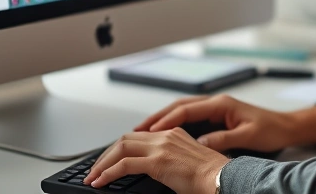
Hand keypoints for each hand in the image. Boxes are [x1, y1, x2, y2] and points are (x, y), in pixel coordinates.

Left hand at [84, 128, 226, 193]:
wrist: (222, 178)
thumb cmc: (211, 176)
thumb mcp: (187, 162)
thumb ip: (170, 161)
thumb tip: (156, 171)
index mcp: (173, 134)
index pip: (138, 136)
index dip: (120, 149)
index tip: (110, 161)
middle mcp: (165, 136)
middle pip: (125, 139)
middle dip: (106, 155)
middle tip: (95, 170)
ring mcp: (161, 147)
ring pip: (121, 149)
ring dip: (103, 164)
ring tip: (93, 177)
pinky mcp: (158, 162)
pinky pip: (124, 165)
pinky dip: (108, 173)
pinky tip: (101, 182)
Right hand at [135, 94, 315, 152]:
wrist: (287, 127)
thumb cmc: (271, 130)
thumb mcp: (247, 137)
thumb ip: (223, 139)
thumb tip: (200, 144)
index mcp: (221, 104)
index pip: (186, 110)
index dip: (165, 120)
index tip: (149, 130)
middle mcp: (216, 102)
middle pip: (179, 107)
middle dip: (157, 117)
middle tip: (136, 130)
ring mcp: (216, 108)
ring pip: (182, 111)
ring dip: (163, 120)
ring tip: (144, 132)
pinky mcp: (217, 116)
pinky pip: (191, 118)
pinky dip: (175, 125)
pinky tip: (165, 135)